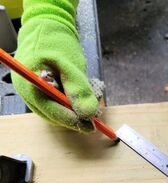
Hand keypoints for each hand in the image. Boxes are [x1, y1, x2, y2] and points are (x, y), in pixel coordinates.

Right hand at [11, 0, 99, 132]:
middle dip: (75, 118)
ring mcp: (35, 94)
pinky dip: (71, 105)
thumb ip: (78, 90)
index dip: (73, 120)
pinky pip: (58, 105)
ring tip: (90, 107)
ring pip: (57, 112)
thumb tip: (88, 114)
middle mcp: (30, 94)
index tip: (91, 125)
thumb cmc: (57, 43)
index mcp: (31, 86)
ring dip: (75, 112)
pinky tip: (81, 101)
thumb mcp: (70, 65)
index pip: (52, 111)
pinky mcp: (43, 92)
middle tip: (94, 119)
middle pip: (54, 115)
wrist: (48, 29)